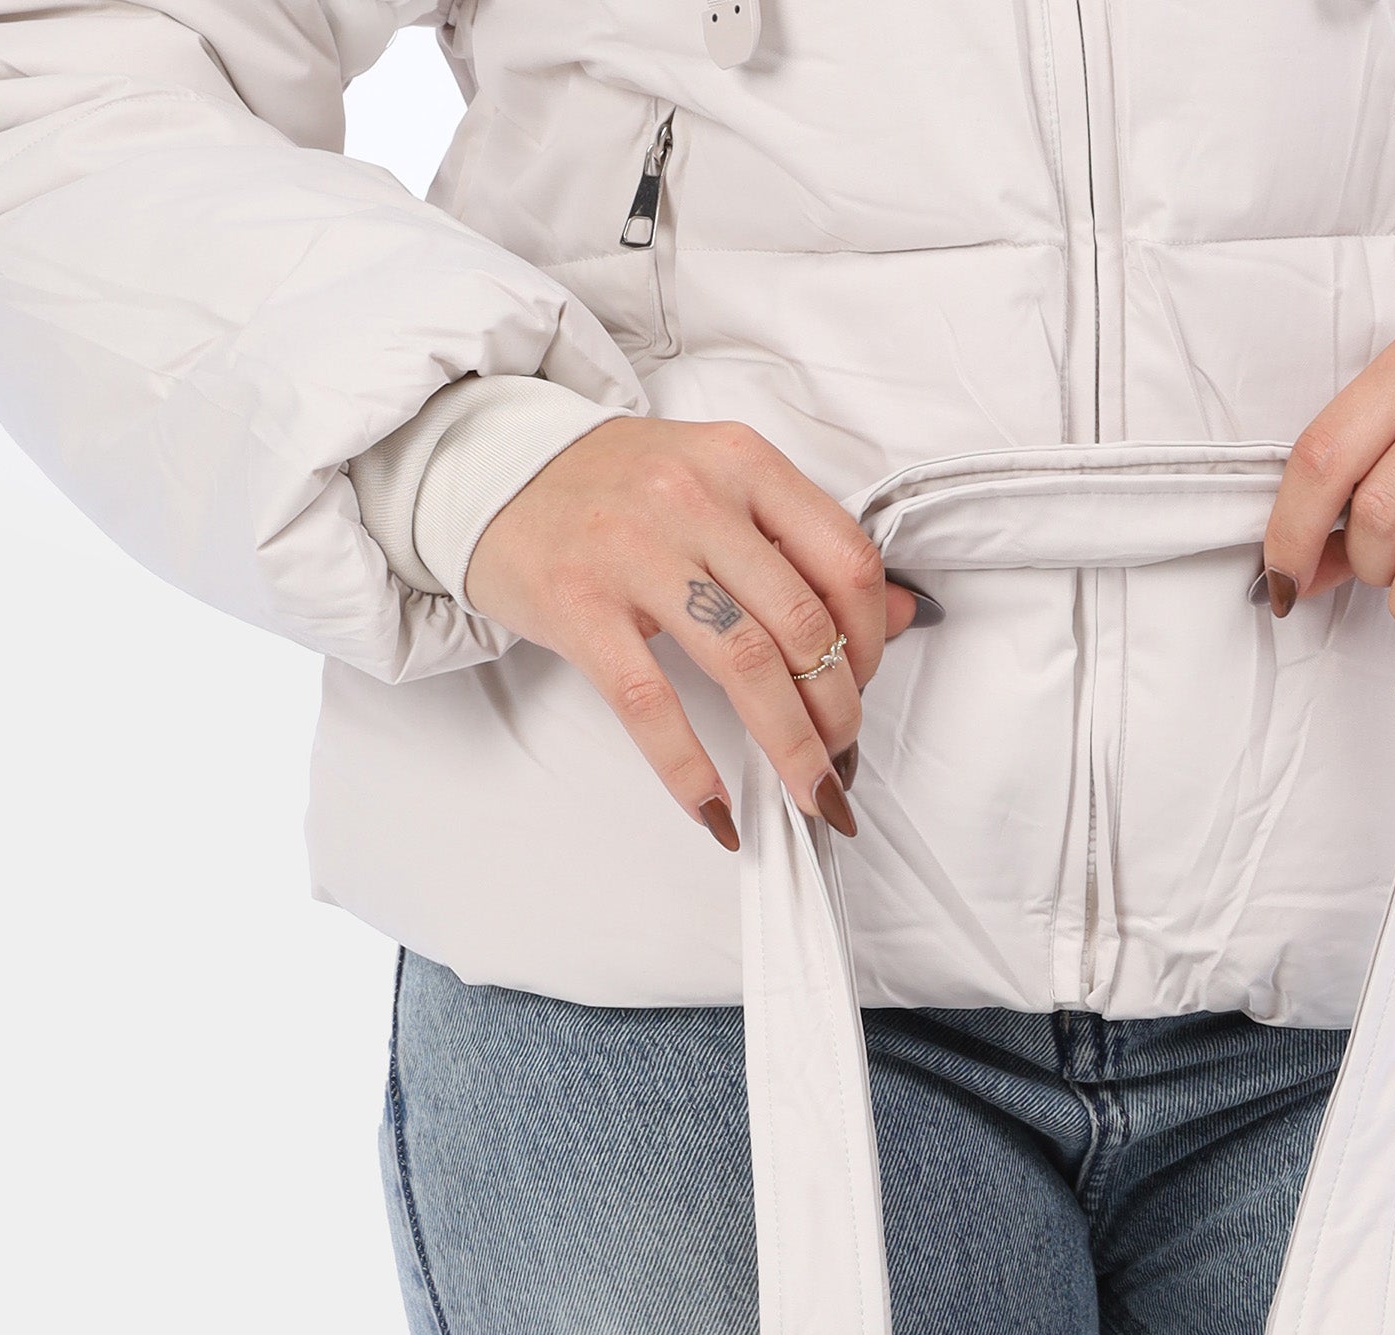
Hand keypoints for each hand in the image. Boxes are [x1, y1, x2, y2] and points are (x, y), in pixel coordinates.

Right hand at [465, 417, 926, 845]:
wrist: (493, 469)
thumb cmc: (616, 489)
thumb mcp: (720, 487)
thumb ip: (805, 543)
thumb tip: (902, 614)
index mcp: (742, 463)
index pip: (846, 561)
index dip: (872, 643)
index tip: (863, 687)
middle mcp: (694, 498)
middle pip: (803, 625)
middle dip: (838, 713)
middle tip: (841, 760)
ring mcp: (633, 551)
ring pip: (746, 665)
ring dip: (792, 747)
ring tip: (810, 794)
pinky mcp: (579, 606)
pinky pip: (653, 704)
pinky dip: (692, 771)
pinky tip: (719, 811)